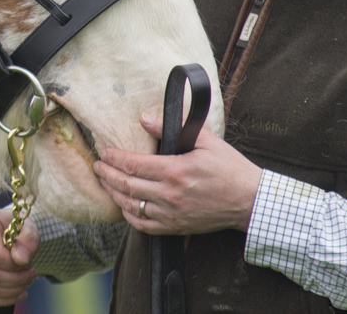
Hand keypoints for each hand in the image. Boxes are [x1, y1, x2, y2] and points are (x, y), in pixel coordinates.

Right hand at [0, 207, 39, 305]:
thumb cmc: (14, 230)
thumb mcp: (27, 229)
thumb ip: (28, 240)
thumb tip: (20, 259)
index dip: (14, 266)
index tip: (28, 264)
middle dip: (15, 281)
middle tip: (30, 276)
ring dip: (9, 292)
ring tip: (24, 285)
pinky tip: (14, 294)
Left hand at [95, 114, 262, 235]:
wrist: (249, 201)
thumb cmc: (230, 168)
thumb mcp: (207, 141)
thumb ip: (173, 128)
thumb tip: (145, 118)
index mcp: (175, 171)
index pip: (133, 164)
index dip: (114, 158)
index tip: (104, 152)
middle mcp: (170, 195)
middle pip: (127, 185)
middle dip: (107, 174)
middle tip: (97, 166)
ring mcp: (172, 214)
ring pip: (131, 206)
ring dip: (114, 193)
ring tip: (105, 182)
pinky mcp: (176, 228)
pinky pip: (144, 226)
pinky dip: (129, 216)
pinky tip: (124, 206)